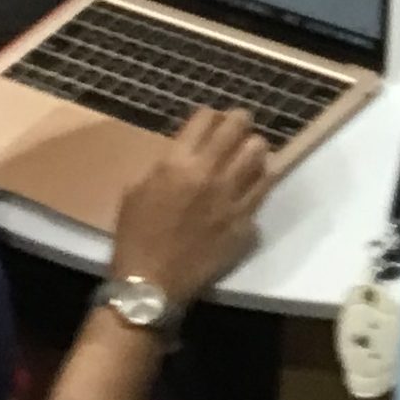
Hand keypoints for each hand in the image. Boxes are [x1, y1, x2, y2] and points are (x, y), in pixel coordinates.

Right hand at [107, 107, 271, 299]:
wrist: (151, 284)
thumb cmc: (135, 237)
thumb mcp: (135, 191)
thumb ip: (162, 165)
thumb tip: (185, 152)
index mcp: (177, 163)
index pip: (206, 118)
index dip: (212, 115)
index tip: (215, 120)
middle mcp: (209, 175)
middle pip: (238, 128)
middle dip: (241, 121)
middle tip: (241, 125)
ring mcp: (231, 199)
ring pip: (259, 155)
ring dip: (255, 150)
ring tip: (251, 154)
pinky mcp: (245, 223)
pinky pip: (264, 191)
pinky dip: (261, 181)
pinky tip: (254, 183)